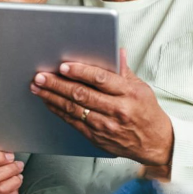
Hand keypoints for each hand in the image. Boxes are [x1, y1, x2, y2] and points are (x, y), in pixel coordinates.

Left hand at [30, 49, 174, 178]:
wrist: (155, 143)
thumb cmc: (146, 111)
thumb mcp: (141, 88)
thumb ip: (124, 70)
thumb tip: (116, 50)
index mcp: (129, 93)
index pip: (101, 79)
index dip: (80, 72)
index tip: (63, 66)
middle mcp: (117, 110)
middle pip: (82, 94)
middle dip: (58, 84)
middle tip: (40, 76)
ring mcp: (106, 126)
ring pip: (73, 109)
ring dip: (52, 97)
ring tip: (38, 87)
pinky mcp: (97, 137)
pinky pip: (73, 122)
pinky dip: (59, 111)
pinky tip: (48, 102)